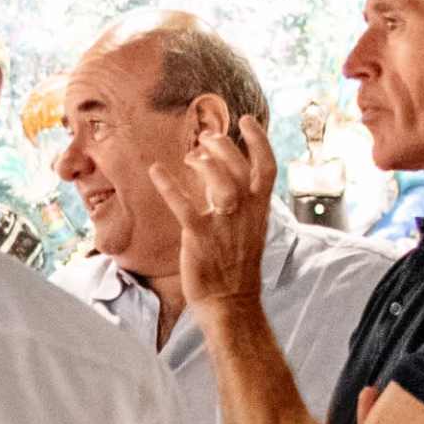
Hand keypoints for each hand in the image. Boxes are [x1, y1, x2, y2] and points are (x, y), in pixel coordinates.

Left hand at [147, 114, 280, 315]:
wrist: (231, 304)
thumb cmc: (236, 268)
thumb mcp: (249, 231)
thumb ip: (243, 205)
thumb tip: (227, 179)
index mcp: (260, 210)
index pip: (267, 167)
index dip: (259, 140)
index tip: (246, 119)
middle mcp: (246, 213)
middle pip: (239, 167)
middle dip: (223, 145)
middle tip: (205, 137)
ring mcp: (224, 225)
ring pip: (220, 181)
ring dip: (204, 162)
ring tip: (190, 154)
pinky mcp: (200, 238)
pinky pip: (184, 205)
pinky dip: (169, 185)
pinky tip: (156, 170)